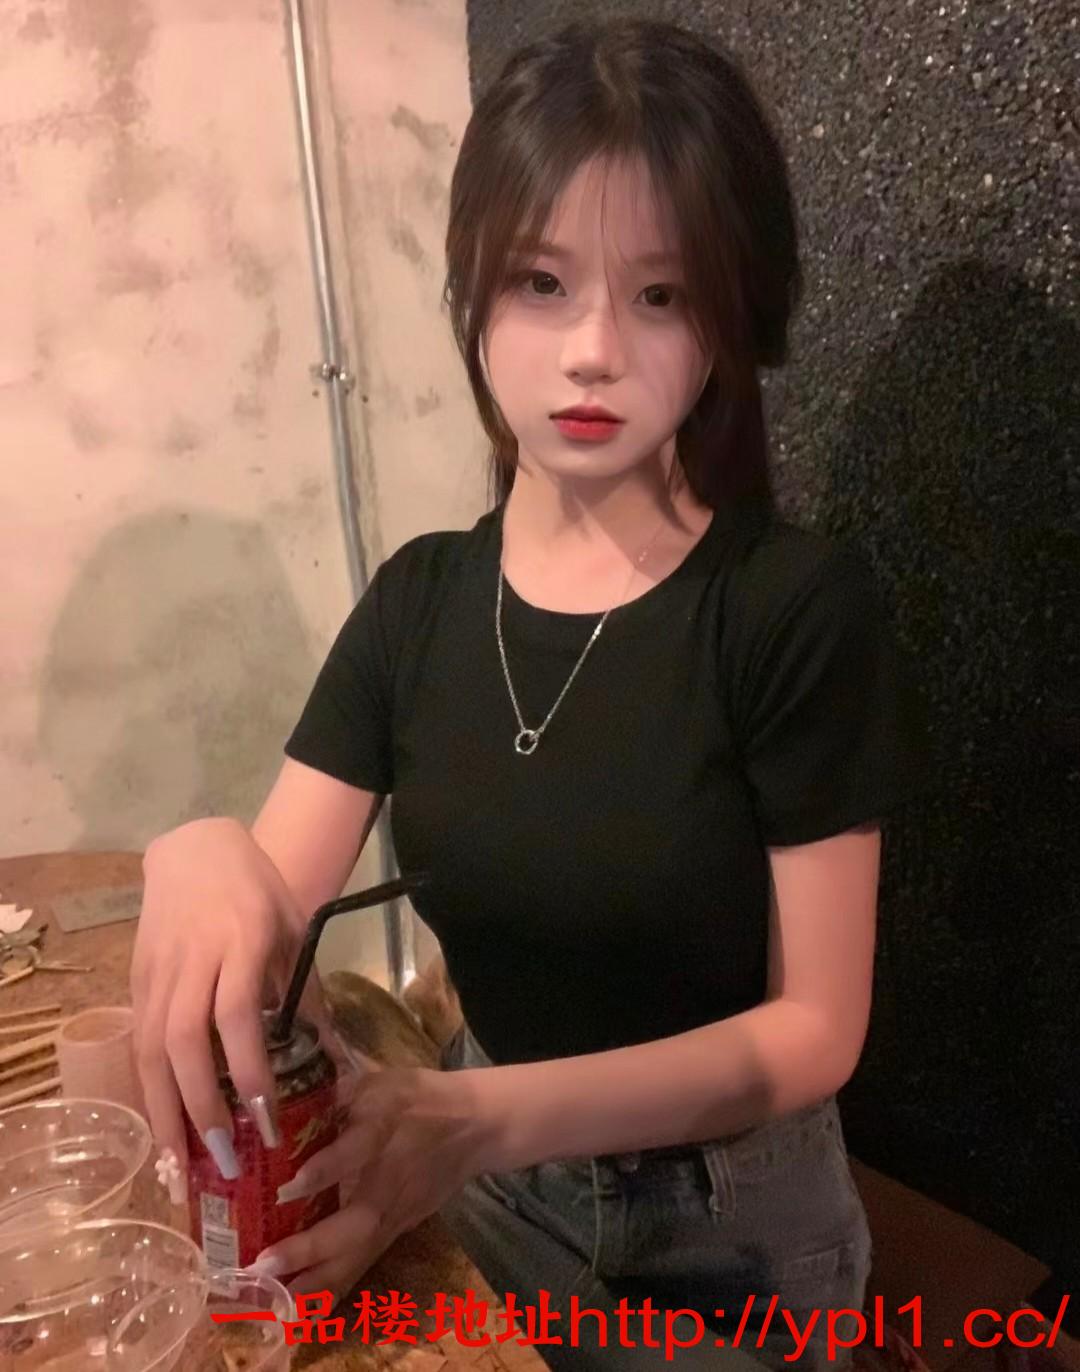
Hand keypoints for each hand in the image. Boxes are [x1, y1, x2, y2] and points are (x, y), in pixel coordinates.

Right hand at [131, 817, 306, 1188]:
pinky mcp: (136, 979)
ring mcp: (158, 969)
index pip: (238, 1016)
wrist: (195, 849)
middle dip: (200, 1106)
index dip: (249, 1072)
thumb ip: (309, 995)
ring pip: (150, 1047)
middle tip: (223, 1161)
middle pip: (184, 1040)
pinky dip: (149, 1087)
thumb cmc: (256, 890)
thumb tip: (337, 1060)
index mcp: (243, 941)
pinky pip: (139, 1041)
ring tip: (179, 1165)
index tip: (268, 1122)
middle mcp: (194, 958)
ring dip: (164, 1109)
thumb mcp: (295, 932)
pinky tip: (163, 1124)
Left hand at [247, 1058, 499, 1297]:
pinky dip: (335, 1290)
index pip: (355, 1151)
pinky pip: (364, 1263)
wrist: (476, 1127)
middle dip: (311, 1247)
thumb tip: (283, 1078)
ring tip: (277, 1304)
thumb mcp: (378, 1078)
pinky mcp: (397, 1231)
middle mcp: (388, 1180)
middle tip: (265, 1265)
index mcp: (382, 1129)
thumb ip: (334, 1080)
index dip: (324, 1170)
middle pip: (357, 1222)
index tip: (286, 1188)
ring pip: (359, 1253)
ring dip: (319, 1281)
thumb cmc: (417, 1097)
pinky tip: (305, 1312)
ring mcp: (395, 1213)